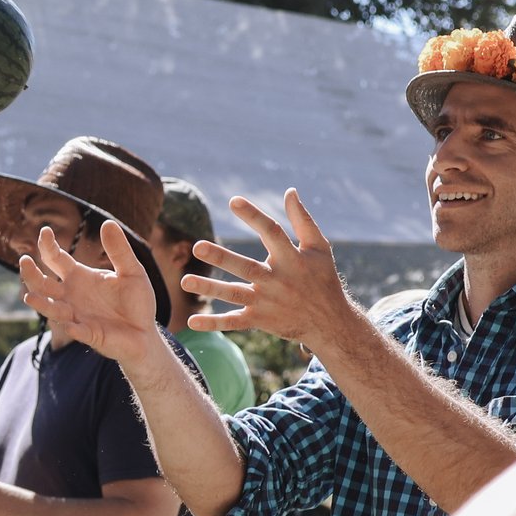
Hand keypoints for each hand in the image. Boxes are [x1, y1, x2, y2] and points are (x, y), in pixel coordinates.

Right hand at [19, 222, 162, 363]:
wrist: (144, 333)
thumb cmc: (136, 302)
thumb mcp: (132, 271)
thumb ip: (119, 250)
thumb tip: (108, 222)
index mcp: (78, 277)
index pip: (55, 259)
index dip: (47, 246)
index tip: (45, 232)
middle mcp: (71, 296)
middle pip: (42, 284)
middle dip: (31, 274)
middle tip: (25, 260)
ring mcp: (76, 316)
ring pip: (51, 309)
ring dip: (42, 303)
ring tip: (30, 296)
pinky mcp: (88, 334)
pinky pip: (77, 331)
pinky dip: (72, 328)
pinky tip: (70, 325)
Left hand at [182, 191, 365, 353]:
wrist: (331, 323)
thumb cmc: (323, 279)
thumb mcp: (318, 248)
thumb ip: (303, 220)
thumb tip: (290, 192)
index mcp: (292, 259)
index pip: (272, 233)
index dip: (254, 216)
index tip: (233, 200)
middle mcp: (277, 281)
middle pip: (246, 267)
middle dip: (222, 257)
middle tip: (197, 246)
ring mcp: (266, 302)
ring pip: (234, 294)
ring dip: (210, 288)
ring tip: (185, 281)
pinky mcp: (260, 320)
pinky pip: (233, 322)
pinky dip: (213, 323)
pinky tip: (190, 321)